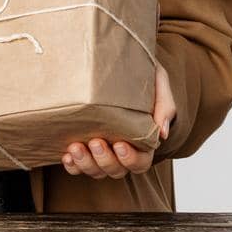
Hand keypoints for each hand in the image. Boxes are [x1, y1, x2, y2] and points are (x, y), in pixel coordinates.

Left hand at [62, 61, 177, 178]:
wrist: (117, 60)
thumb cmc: (142, 75)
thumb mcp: (159, 82)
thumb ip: (165, 106)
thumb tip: (162, 133)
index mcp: (143, 140)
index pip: (141, 162)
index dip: (131, 159)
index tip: (120, 144)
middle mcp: (122, 151)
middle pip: (117, 170)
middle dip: (105, 160)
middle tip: (95, 141)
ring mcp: (102, 152)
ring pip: (96, 171)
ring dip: (85, 164)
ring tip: (75, 147)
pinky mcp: (84, 146)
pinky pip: (78, 166)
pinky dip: (73, 165)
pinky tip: (66, 155)